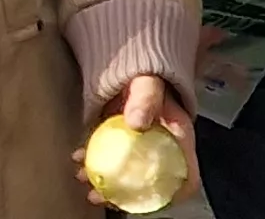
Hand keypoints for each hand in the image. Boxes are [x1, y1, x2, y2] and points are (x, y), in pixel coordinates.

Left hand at [77, 74, 196, 208]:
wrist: (130, 64)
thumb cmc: (148, 72)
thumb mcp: (150, 83)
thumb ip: (146, 99)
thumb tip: (137, 122)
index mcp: (179, 139)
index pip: (186, 175)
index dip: (173, 193)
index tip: (149, 201)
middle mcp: (161, 146)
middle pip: (149, 181)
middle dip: (125, 193)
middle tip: (101, 196)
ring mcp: (139, 144)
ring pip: (125, 172)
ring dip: (103, 180)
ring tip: (83, 178)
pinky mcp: (120, 138)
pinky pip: (108, 155)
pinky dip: (93, 160)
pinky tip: (78, 157)